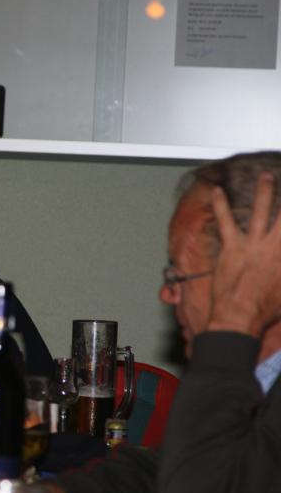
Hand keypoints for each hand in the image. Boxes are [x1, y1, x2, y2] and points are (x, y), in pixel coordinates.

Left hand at [206, 172, 280, 336]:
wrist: (240, 316)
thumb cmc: (267, 309)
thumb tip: (280, 264)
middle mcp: (278, 246)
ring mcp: (254, 244)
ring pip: (262, 211)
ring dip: (265, 191)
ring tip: (265, 176)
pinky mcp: (232, 247)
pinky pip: (226, 220)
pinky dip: (220, 205)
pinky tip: (217, 191)